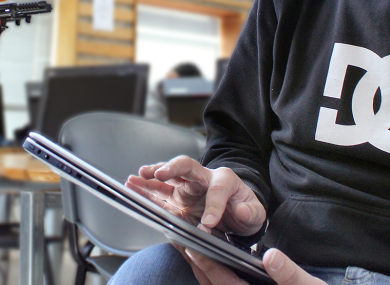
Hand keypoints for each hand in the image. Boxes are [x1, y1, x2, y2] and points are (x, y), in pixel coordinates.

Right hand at [126, 156, 264, 234]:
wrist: (236, 212)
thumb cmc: (244, 209)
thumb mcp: (255, 213)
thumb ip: (251, 211)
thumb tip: (241, 210)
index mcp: (224, 180)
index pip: (217, 189)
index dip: (213, 206)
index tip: (209, 224)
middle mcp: (203, 178)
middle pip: (186, 165)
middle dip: (172, 168)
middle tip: (160, 173)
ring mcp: (188, 187)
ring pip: (169, 176)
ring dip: (153, 175)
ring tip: (137, 176)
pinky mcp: (177, 198)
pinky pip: (160, 191)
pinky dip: (146, 188)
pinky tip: (134, 186)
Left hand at [178, 246, 326, 284]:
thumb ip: (291, 277)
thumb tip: (272, 258)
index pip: (224, 284)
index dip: (207, 265)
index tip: (192, 245)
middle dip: (196, 264)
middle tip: (180, 239)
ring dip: (201, 268)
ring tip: (187, 243)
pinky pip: (222, 284)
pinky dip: (212, 273)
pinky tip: (209, 256)